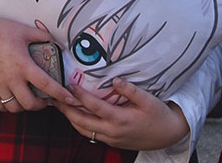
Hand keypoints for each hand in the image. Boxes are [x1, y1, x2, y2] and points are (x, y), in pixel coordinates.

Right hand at [0, 11, 76, 111]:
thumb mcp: (24, 30)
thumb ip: (44, 37)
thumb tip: (59, 45)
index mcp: (22, 64)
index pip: (45, 84)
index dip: (60, 94)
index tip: (70, 99)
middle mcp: (10, 78)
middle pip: (29, 104)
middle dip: (41, 105)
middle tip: (46, 99)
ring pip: (14, 108)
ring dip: (25, 107)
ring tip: (29, 99)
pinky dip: (8, 106)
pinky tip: (13, 99)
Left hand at [54, 79, 189, 150]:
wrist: (168, 135)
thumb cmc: (159, 115)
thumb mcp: (148, 100)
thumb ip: (131, 90)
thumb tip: (114, 80)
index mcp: (120, 119)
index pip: (94, 106)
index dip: (80, 96)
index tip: (69, 85)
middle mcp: (112, 131)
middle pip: (82, 122)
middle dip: (66, 110)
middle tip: (54, 97)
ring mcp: (111, 138)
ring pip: (84, 131)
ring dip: (70, 119)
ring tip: (60, 106)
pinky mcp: (112, 142)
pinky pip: (91, 135)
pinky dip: (80, 126)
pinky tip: (76, 117)